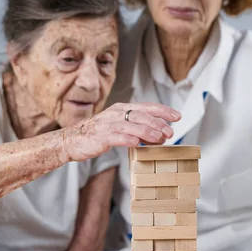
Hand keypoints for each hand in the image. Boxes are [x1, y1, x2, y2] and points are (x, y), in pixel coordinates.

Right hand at [61, 102, 178, 161]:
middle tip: (170, 133)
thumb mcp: (120, 127)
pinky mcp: (100, 136)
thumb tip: (158, 135)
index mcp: (123, 109)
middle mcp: (117, 113)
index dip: (163, 111)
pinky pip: (116, 137)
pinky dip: (127, 139)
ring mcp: (108, 124)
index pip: (147, 107)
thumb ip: (138, 129)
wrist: (74, 140)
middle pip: (141, 115)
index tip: (177, 117)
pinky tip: (137, 144)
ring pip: (131, 125)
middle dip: (158, 123)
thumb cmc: (99, 134)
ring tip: (159, 139)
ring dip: (147, 132)